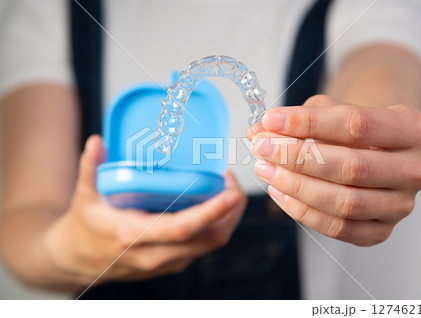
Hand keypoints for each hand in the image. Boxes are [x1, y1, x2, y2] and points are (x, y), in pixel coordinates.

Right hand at [44, 135, 246, 287]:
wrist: (77, 259)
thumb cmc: (85, 226)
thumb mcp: (83, 196)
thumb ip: (90, 168)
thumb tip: (97, 142)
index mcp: (134, 236)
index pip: (182, 229)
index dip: (210, 212)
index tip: (230, 193)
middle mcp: (155, 255)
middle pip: (209, 239)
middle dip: (231, 212)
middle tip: (232, 183)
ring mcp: (166, 262)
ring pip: (210, 245)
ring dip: (226, 219)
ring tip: (226, 189)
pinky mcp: (171, 263)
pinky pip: (202, 246)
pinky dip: (215, 226)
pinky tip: (213, 204)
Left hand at [247, 95, 420, 245]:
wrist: (379, 150)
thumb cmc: (356, 128)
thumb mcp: (333, 110)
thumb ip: (300, 119)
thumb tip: (258, 131)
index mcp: (413, 130)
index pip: (357, 125)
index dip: (309, 123)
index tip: (272, 120)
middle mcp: (415, 170)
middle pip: (352, 167)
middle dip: (298, 158)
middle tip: (262, 147)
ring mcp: (401, 205)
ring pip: (345, 203)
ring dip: (296, 186)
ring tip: (265, 169)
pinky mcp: (382, 230)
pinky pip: (339, 228)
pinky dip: (303, 212)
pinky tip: (279, 192)